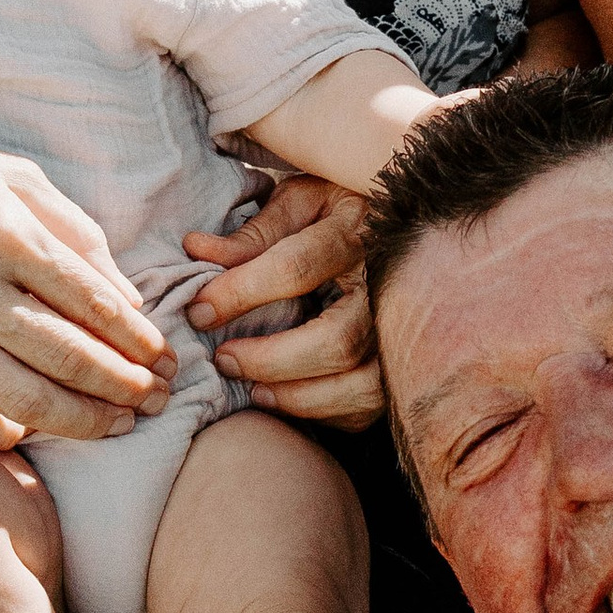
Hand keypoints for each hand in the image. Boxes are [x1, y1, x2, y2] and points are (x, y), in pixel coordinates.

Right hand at [0, 104, 174, 447]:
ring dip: (80, 420)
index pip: (93, 302)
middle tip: (158, 401)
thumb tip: (127, 297)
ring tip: (117, 426)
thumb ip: (75, 231)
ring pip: (21, 397)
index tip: (166, 357)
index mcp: (4, 234)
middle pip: (67, 357)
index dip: (139, 340)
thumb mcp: (10, 175)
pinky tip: (27, 432)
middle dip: (125, 386)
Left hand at [185, 171, 384, 427]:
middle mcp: (390, 283)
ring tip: (255, 390)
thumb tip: (197, 250)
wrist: (416, 221)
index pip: (295, 267)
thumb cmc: (345, 210)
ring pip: (360, 384)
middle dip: (271, 360)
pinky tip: (291, 399)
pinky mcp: (407, 361)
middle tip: (224, 359)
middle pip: (337, 340)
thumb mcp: (303, 200)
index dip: (241, 292)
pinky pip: (369, 405)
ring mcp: (407, 328)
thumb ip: (255, 230)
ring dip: (299, 396)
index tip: (199, 310)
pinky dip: (327, 412)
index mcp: (358, 230)